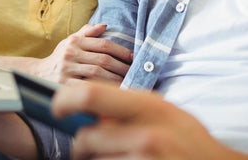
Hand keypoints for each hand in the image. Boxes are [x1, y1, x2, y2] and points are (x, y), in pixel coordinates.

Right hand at [38, 24, 132, 82]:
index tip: (133, 58)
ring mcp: (67, 70)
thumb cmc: (60, 57)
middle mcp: (71, 54)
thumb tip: (104, 25)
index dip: (121, 51)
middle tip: (134, 72)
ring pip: (97, 74)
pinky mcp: (64, 86)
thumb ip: (87, 33)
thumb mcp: (70, 41)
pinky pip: (87, 88)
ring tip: (127, 83)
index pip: (104, 44)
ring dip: (115, 79)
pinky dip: (101, 90)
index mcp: (75, 42)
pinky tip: (112, 94)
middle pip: (103, 59)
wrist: (37, 75)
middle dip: (122, 67)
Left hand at [52, 82, 245, 159]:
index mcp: (148, 105)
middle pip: (85, 139)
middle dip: (81, 146)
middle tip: (87, 148)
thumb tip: (87, 107)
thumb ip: (129, 107)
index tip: (57, 107)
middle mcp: (145, 134)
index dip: (66, 100)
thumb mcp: (164, 111)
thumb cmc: (189, 141)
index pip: (91, 94)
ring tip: (118, 157)